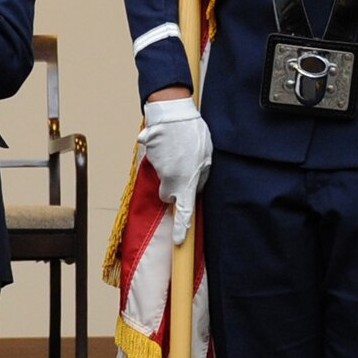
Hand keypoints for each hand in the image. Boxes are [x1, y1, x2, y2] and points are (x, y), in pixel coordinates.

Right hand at [138, 98, 212, 243]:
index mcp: (186, 182)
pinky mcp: (150, 158)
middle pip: (168, 194)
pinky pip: (158, 161)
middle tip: (182, 171)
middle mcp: (170, 180)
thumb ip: (203, 176)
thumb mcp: (208, 157)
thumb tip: (197, 186)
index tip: (179, 242)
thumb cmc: (193, 135)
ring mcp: (158, 170)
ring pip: (163, 177)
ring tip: (180, 150)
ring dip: (170, 168)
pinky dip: (164, 156)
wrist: (173, 115)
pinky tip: (172, 143)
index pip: (184, 211)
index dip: (182, 228)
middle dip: (173, 189)